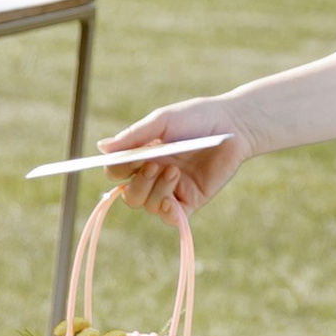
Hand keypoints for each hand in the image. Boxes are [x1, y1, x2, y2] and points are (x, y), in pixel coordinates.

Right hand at [99, 100, 252, 214]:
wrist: (233, 125)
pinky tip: (171, 203)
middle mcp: (154, 174)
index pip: (116, 172)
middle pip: (129, 194)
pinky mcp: (192, 200)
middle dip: (137, 183)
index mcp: (143, 155)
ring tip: (175, 170)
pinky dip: (167, 213)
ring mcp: (172, 189)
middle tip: (154, 165)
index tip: (125, 162)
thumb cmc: (198, 117)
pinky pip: (171, 218)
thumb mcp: (163, 121)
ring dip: (156, 191)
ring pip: (148, 205)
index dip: (116, 171)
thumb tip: (101, 147)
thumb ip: (134, 136)